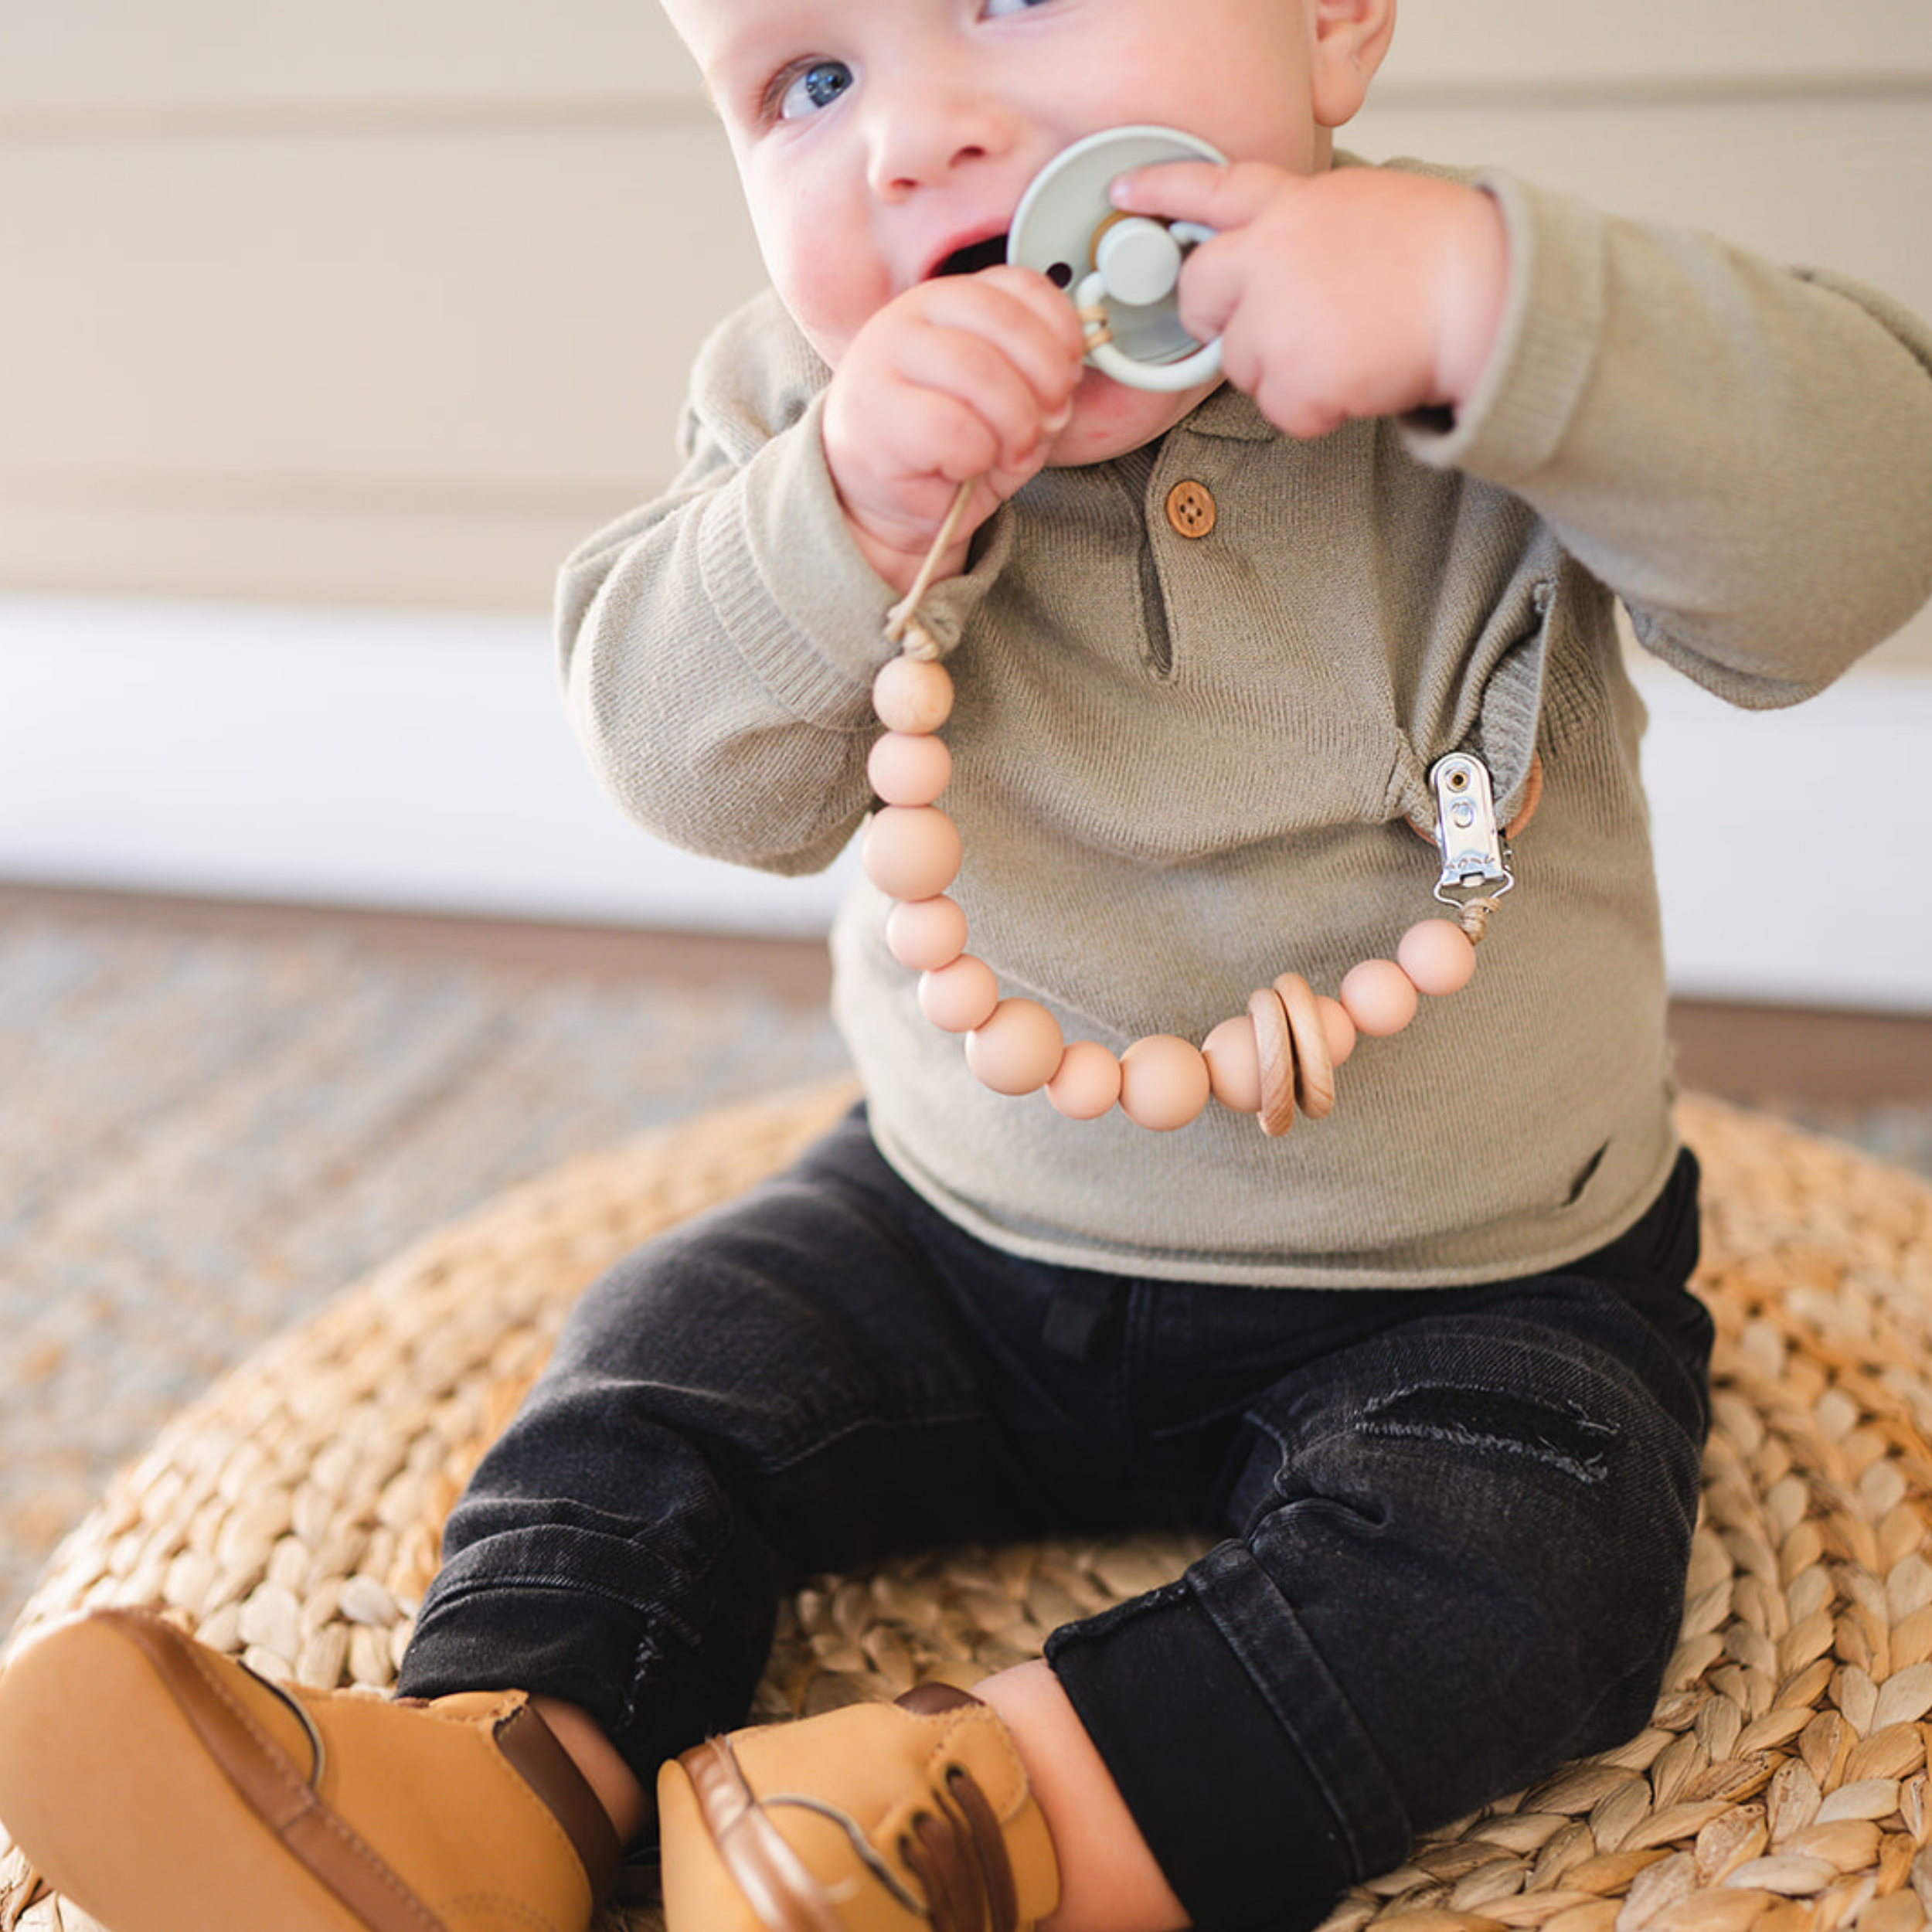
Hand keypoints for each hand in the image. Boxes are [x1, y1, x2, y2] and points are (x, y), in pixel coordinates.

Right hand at [822, 267, 1086, 595]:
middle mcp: (911, 314)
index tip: (1069, 377)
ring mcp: (883, 357)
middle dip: (1046, 383)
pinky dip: (975, 458)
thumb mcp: (1011, 402)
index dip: (1061, 333)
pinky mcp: (872, 413)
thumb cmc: (950, 449)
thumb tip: (1066, 378)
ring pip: (980, 372)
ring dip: (1016, 425)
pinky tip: (962, 468)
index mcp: (950, 299)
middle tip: (1049, 422)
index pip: (1019, 285)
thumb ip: (1040, 376)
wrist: (886, 502)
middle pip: (1005, 324)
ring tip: (1010, 454)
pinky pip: (952, 429)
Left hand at [1112, 162, 1509, 438]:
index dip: (1160, 192)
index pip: (1209, 190)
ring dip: (1286, 370)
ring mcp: (1274, 319)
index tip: (1124, 193)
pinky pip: (1281, 410)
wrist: (1484, 293)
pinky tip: (1358, 378)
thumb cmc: (1442, 253)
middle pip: (1199, 295)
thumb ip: (1305, 228)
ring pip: (1242, 364)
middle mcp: (1269, 256)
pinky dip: (1317, 409)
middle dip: (1223, 318)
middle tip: (1279, 325)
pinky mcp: (1292, 378)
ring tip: (1349, 345)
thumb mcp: (1362, 207)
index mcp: (1291, 206)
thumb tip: (1279, 260)